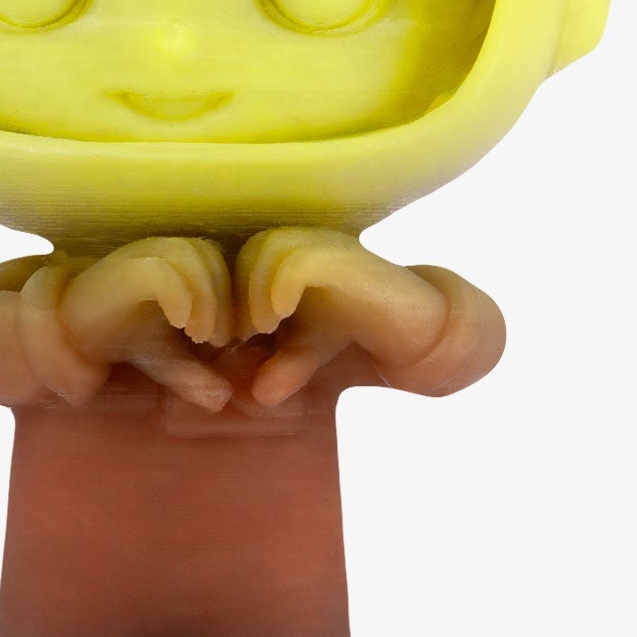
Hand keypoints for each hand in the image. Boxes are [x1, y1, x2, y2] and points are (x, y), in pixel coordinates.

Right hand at [56, 237, 234, 410]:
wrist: (69, 335)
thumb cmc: (120, 338)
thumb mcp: (165, 361)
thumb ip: (194, 375)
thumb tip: (222, 399)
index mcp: (175, 265)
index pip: (219, 259)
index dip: (231, 297)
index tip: (224, 338)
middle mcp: (157, 253)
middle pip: (210, 253)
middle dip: (222, 301)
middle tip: (214, 341)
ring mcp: (137, 258)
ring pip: (189, 255)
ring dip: (205, 300)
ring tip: (199, 336)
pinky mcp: (120, 273)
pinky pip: (161, 273)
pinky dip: (179, 298)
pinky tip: (178, 323)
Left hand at [235, 227, 448, 403]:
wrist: (413, 324)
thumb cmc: (353, 327)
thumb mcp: (306, 352)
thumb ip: (279, 366)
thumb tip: (258, 395)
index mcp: (286, 254)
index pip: (235, 257)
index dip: (224, 296)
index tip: (227, 336)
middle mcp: (304, 241)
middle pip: (246, 248)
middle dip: (235, 295)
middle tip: (243, 335)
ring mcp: (325, 245)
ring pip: (267, 247)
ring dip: (255, 294)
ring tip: (264, 328)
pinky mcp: (344, 258)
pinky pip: (297, 263)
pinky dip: (278, 292)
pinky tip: (280, 319)